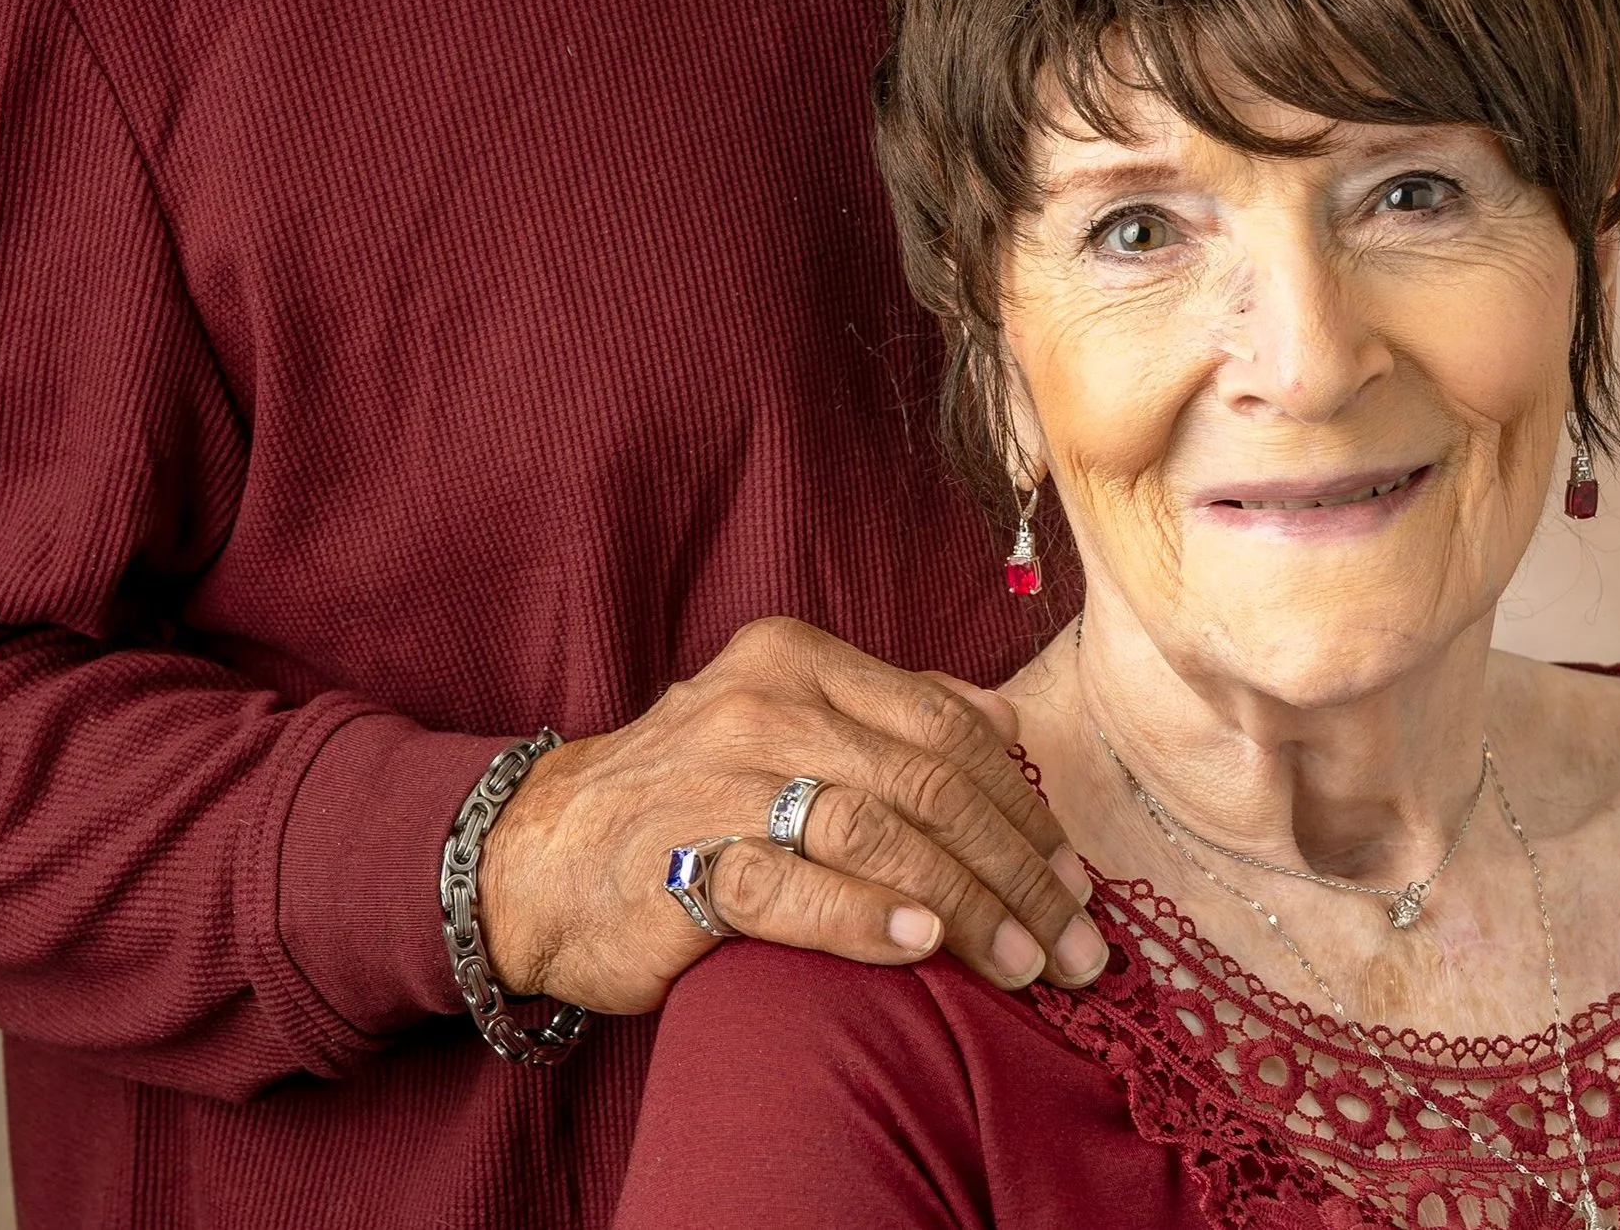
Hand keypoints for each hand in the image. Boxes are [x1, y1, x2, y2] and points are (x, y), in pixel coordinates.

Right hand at [475, 616, 1107, 1013]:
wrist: (541, 853)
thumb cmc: (685, 791)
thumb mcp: (784, 718)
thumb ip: (891, 711)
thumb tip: (1009, 722)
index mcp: (798, 657)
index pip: (945, 724)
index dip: (1022, 804)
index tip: (1075, 873)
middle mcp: (764, 703)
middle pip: (928, 781)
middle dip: (1018, 867)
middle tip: (1078, 938)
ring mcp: (722, 780)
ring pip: (880, 831)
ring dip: (969, 905)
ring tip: (1026, 962)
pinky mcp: (685, 860)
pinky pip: (795, 887)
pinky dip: (868, 917)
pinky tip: (924, 947)